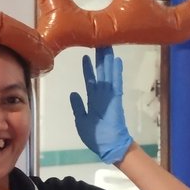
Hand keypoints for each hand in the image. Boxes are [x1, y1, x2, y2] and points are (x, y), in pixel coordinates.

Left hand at [70, 46, 132, 164]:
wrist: (108, 146)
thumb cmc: (95, 136)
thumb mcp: (81, 120)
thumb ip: (78, 107)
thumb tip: (73, 93)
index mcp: (93, 100)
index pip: (90, 80)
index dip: (88, 68)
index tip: (85, 56)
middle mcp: (102, 95)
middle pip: (101, 73)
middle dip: (100, 59)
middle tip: (100, 42)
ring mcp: (109, 96)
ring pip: (108, 74)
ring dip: (108, 61)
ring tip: (107, 45)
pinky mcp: (116, 99)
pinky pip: (116, 83)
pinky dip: (116, 73)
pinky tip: (116, 61)